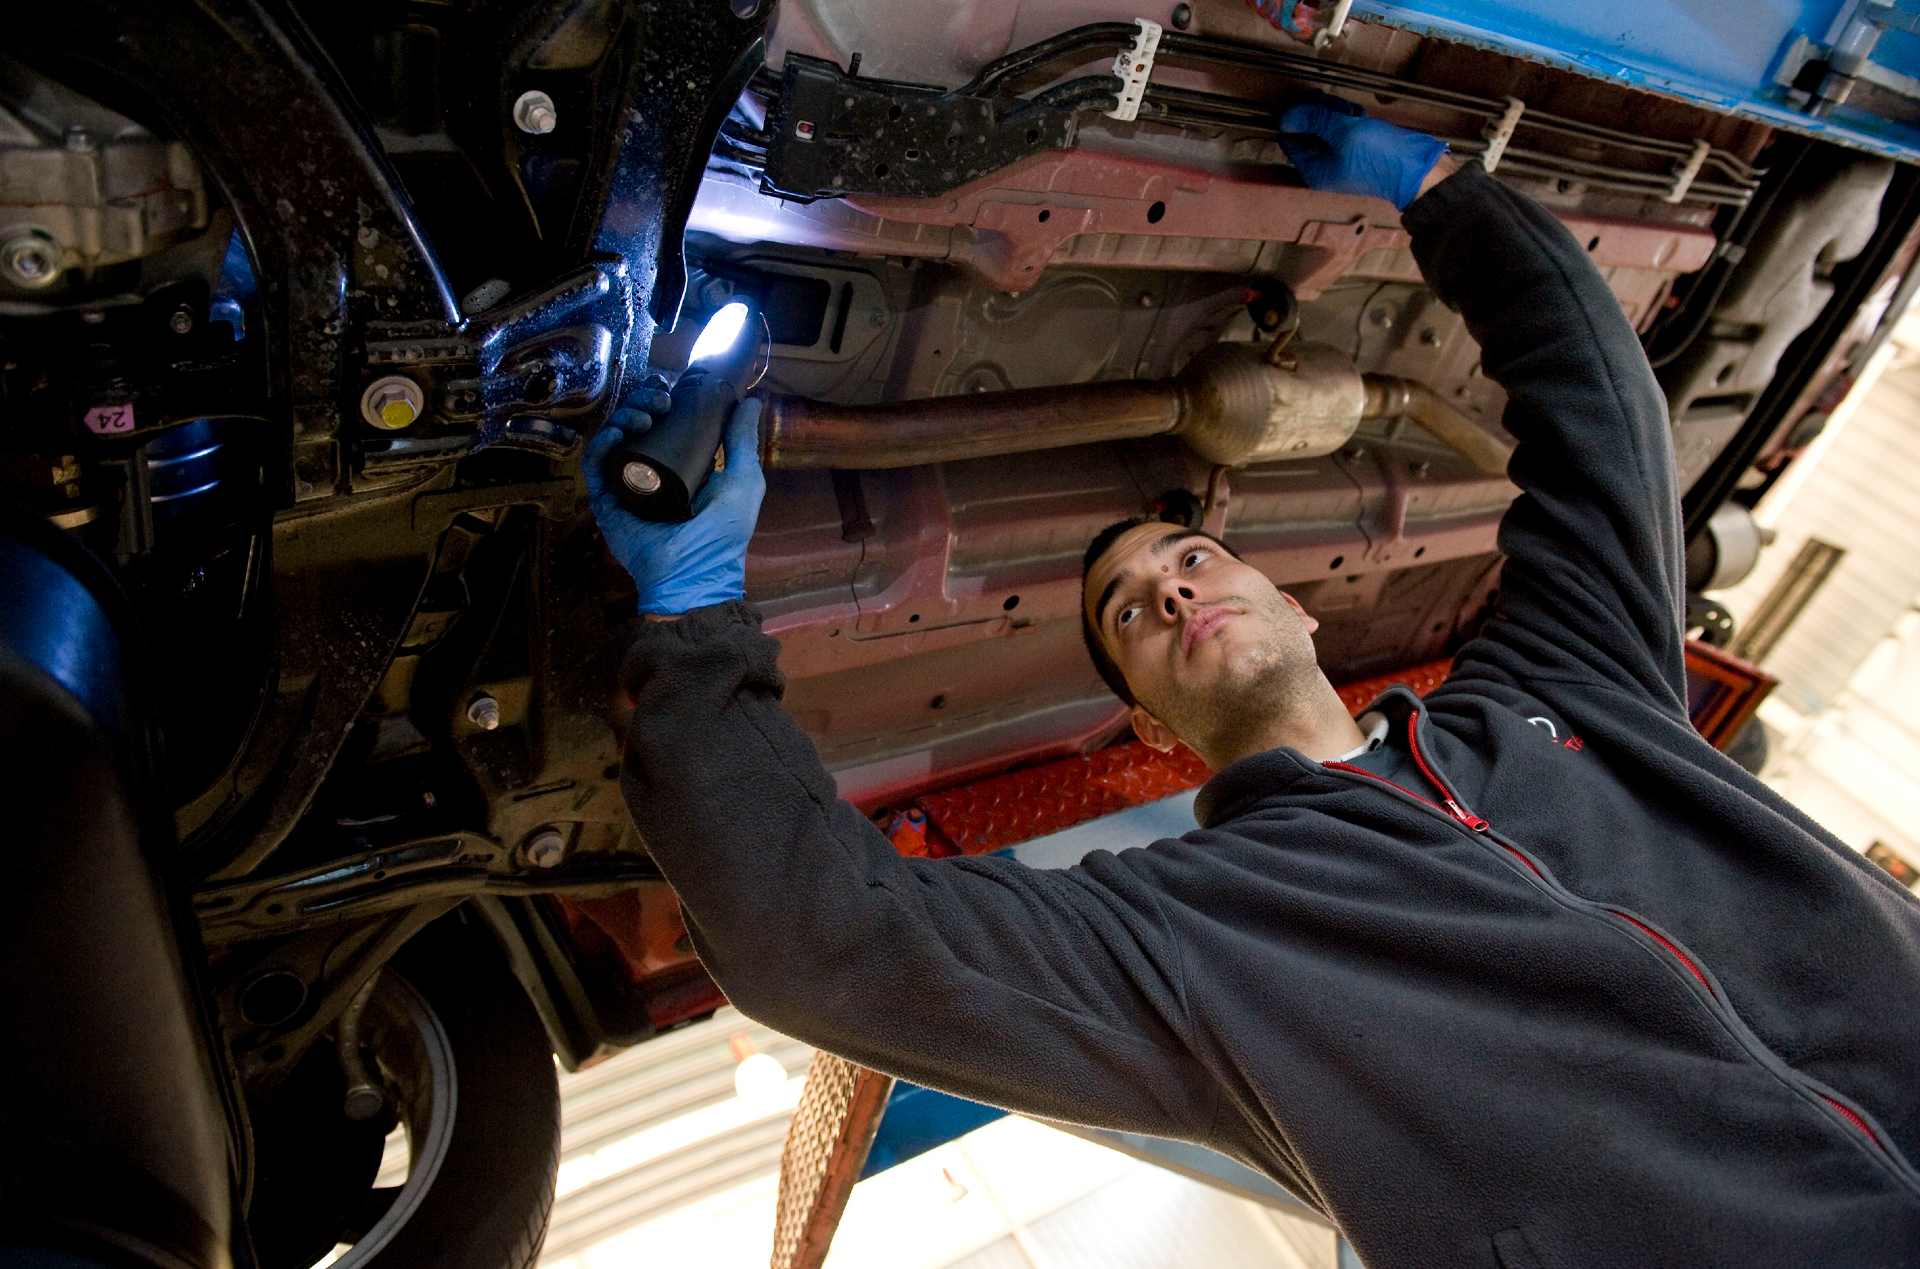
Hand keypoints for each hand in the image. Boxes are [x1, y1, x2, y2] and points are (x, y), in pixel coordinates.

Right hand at [583, 381, 765, 615]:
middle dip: (642, 403)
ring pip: (614, 440)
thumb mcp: (743, 480)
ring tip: (645, 416)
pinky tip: (616, 433)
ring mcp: (626, 487)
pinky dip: (602, 445)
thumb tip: (752, 401)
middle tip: (660, 399)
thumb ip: (743, 441)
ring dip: (624, 417)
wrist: (694, 574)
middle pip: (635, 425)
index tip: (671, 386)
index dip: (660, 400)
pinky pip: (595, 467)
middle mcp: (649, 473)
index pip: (662, 423)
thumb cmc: (722, 534)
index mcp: (679, 466)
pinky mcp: (606, 502)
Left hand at [1278, 100, 1449, 210]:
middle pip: (1308, 131)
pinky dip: (1349, 119)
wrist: (1417, 169)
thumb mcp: (1343, 132)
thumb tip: (1285, 117)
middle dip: (1319, 114)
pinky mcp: (1357, 149)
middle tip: (1336, 107)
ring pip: (1326, 127)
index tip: (1307, 102)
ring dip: (1336, 114)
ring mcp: (1341, 157)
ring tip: (1353, 113)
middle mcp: (1324, 166)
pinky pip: (1344, 129)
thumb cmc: (1379, 155)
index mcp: (1313, 170)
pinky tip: (1360, 116)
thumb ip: (1314, 121)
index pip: (1290, 141)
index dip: (1295, 119)